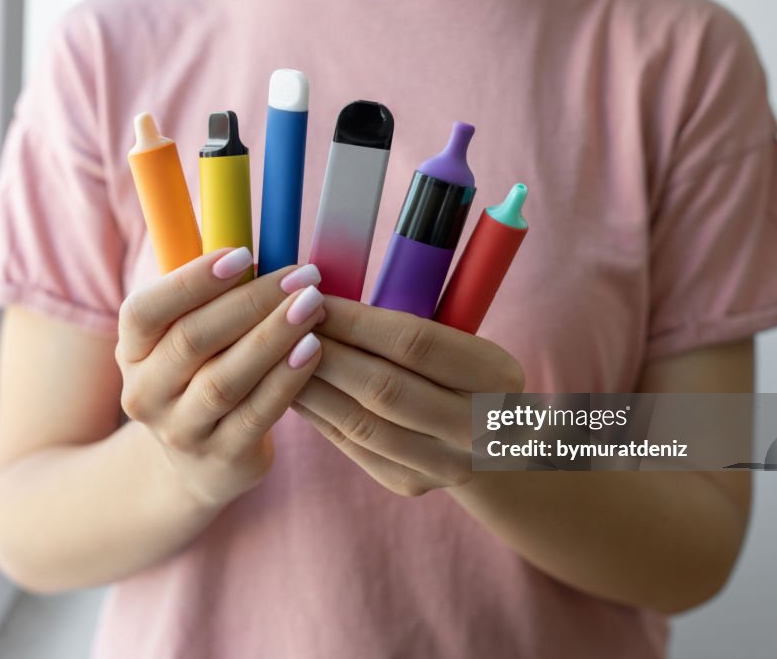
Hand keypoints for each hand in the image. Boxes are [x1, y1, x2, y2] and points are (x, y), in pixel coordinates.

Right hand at [116, 247, 324, 507]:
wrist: (198, 465)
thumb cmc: (204, 374)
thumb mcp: (190, 334)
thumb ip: (211, 292)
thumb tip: (244, 226)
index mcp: (131, 350)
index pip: (146, 311)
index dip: (193, 280)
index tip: (244, 254)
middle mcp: (145, 392)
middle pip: (192, 340)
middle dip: (251, 302)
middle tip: (301, 276)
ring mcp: (181, 431)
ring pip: (225, 380)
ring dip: (273, 337)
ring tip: (313, 306)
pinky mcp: (222, 459)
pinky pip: (257, 415)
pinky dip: (287, 379)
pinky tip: (315, 349)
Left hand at [292, 296, 524, 496]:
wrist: (494, 442)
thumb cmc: (461, 369)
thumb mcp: (462, 337)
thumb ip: (409, 317)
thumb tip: (325, 293)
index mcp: (497, 375)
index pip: (415, 344)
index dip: (357, 322)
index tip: (314, 298)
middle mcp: (479, 427)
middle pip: (384, 388)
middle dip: (327, 353)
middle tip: (285, 325)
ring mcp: (445, 464)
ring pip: (361, 423)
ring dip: (312, 386)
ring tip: (278, 356)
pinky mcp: (410, 483)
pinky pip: (351, 445)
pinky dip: (317, 414)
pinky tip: (290, 388)